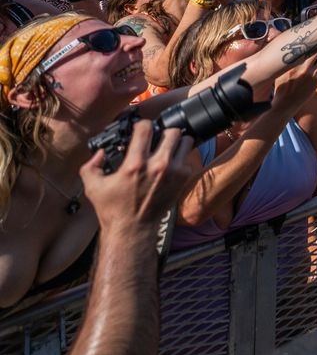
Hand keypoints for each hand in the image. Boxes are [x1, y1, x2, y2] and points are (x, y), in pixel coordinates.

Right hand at [79, 121, 201, 232]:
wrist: (132, 229)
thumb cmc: (112, 209)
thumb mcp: (92, 186)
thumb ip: (91, 165)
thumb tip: (101, 152)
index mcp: (135, 164)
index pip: (145, 128)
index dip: (141, 125)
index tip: (139, 130)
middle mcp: (158, 165)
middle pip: (172, 131)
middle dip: (162, 132)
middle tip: (155, 139)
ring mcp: (174, 172)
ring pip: (185, 141)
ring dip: (176, 142)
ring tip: (166, 148)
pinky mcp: (183, 180)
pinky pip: (188, 158)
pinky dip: (181, 158)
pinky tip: (170, 163)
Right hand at [278, 46, 316, 103]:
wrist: (286, 104)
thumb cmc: (281, 87)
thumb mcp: (280, 73)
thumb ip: (288, 62)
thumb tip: (291, 50)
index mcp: (293, 66)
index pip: (306, 49)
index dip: (312, 42)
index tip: (315, 36)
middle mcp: (303, 69)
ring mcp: (312, 75)